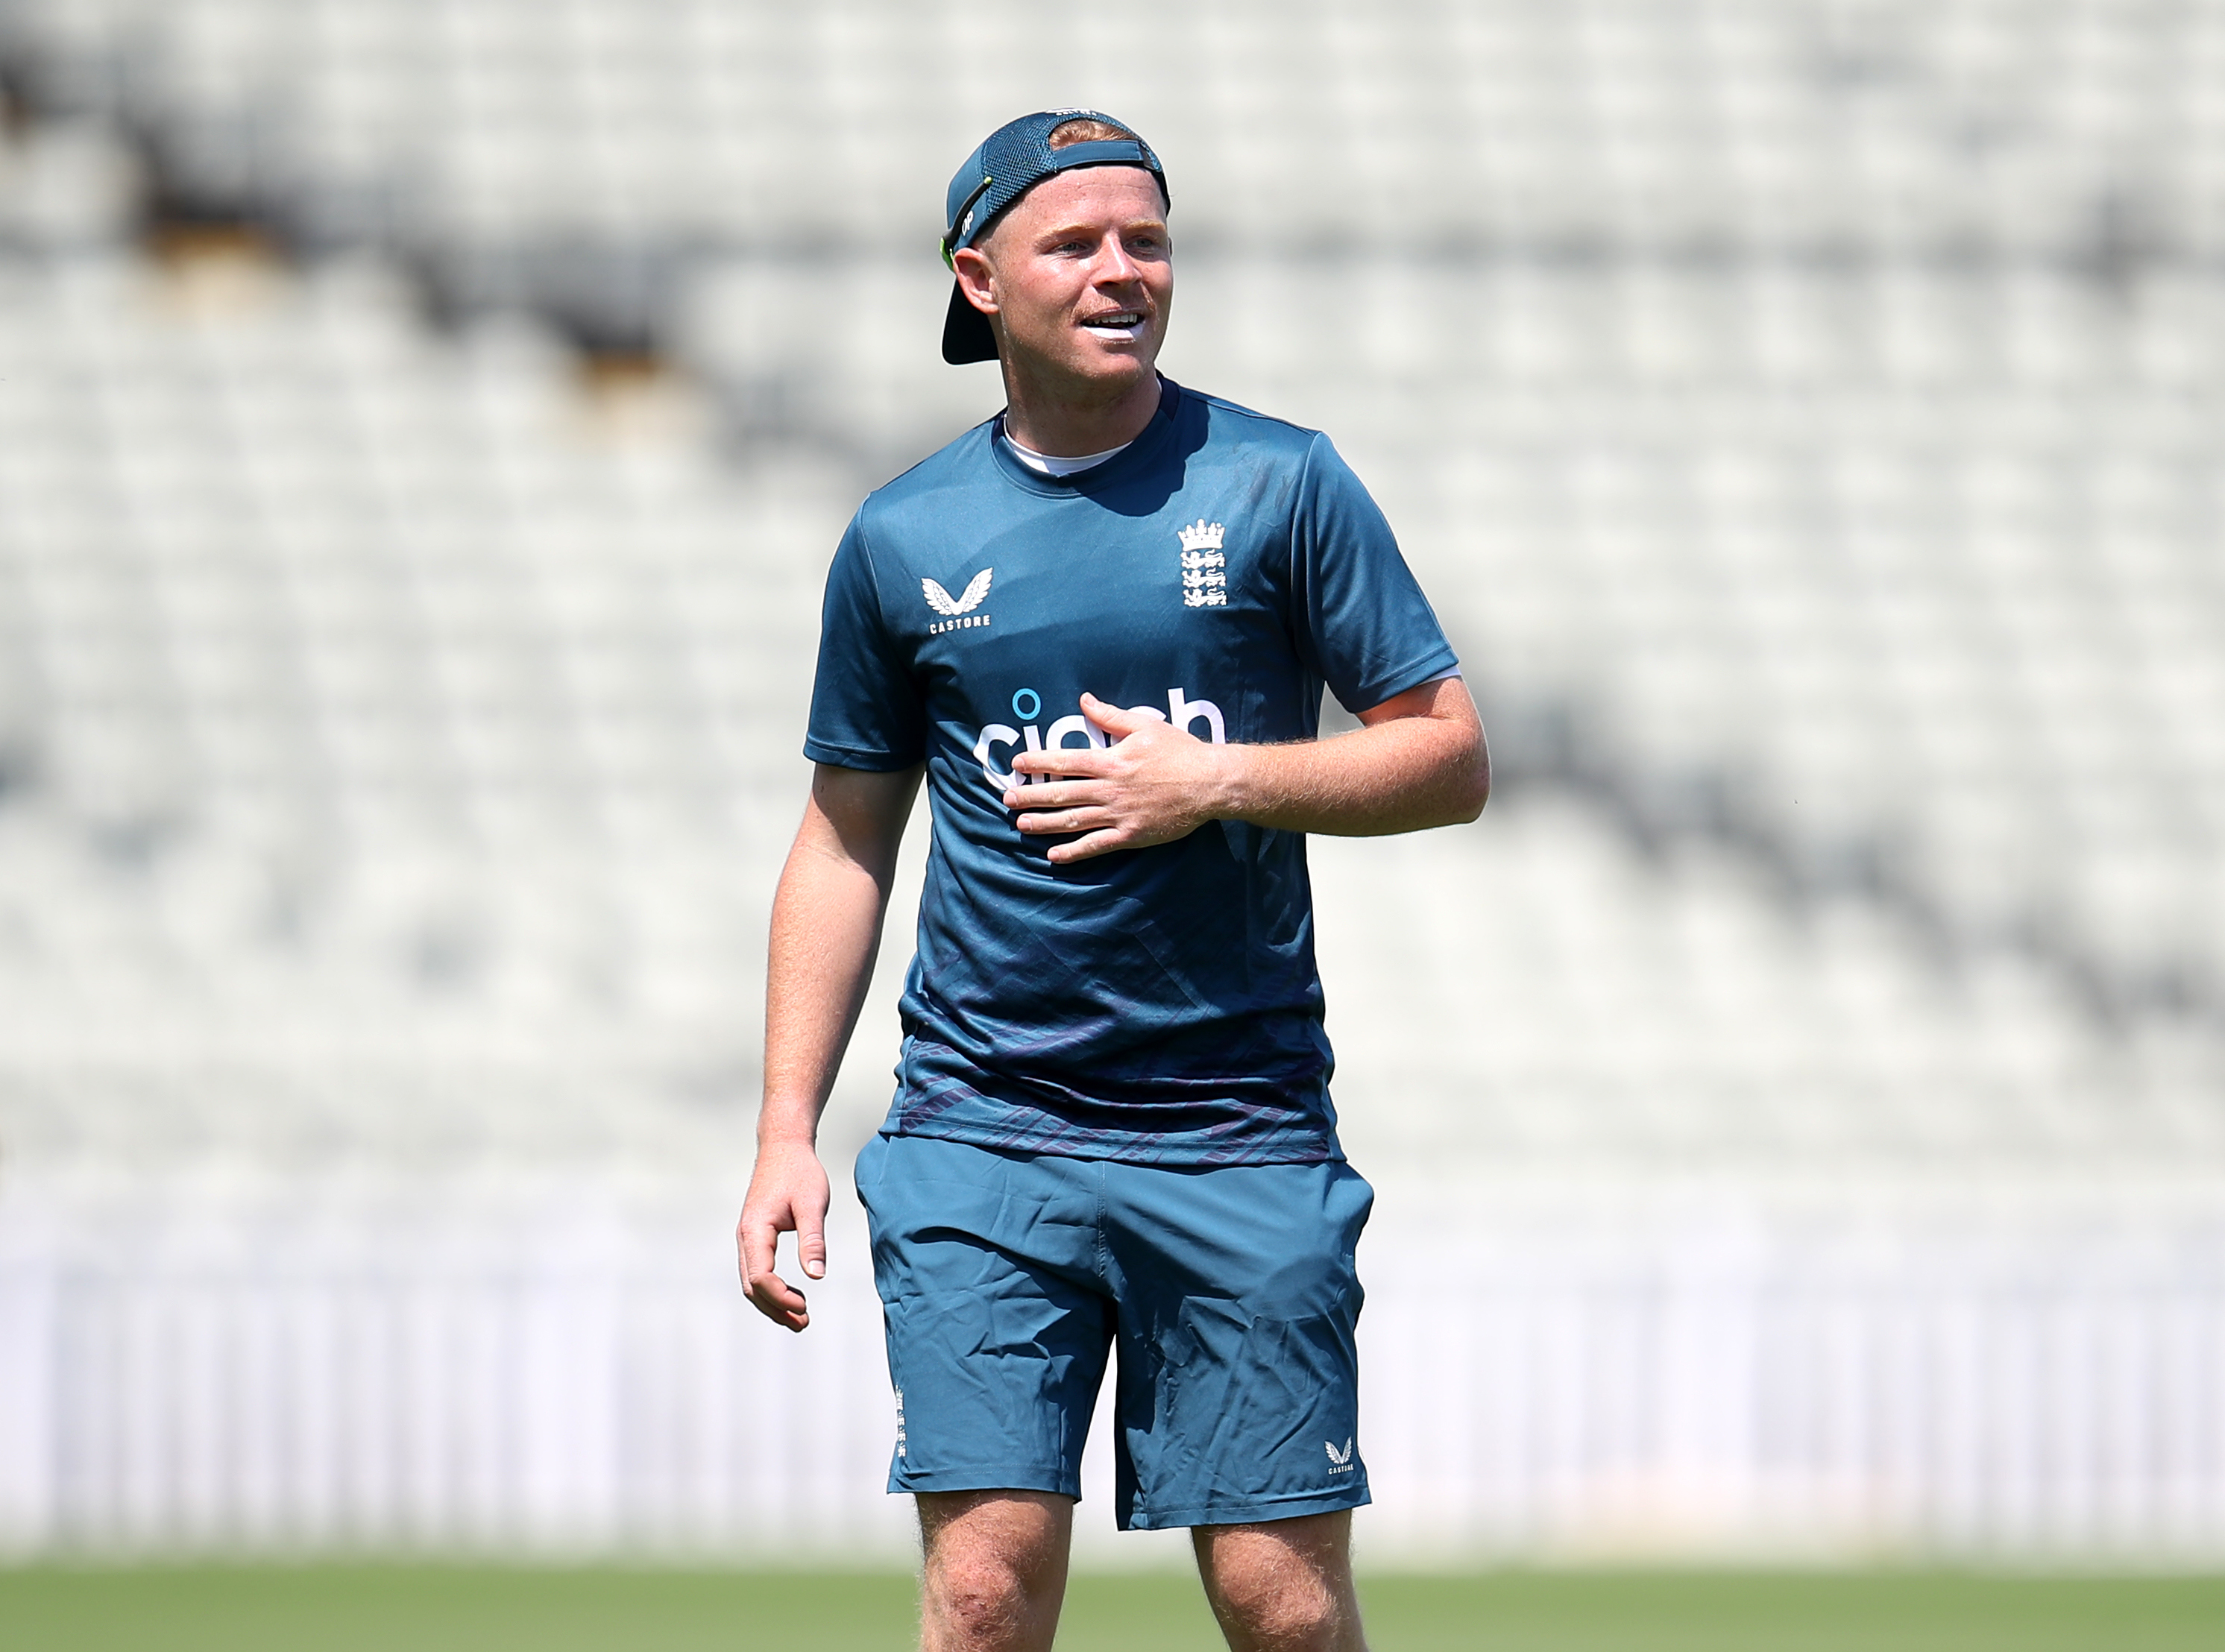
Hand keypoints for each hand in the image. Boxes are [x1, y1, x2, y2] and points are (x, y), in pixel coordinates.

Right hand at [736, 1138, 830, 1331]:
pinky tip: (792, 1295)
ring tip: (799, 1318)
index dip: (780, 1297)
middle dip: (775, 1308)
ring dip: (772, 1303)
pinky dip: (771, 1289)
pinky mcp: (755, 1236)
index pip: (760, 1277)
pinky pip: (757, 1271)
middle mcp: (745, 1237)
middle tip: (804, 1323)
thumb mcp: (812, 1204)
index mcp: (755, 1231)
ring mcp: (748, 1238)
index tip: (805, 1306)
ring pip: (751, 1282)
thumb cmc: (800, 1172)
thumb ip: (813, 1239)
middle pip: (751, 1286)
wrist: (784, 1146)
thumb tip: (816, 1275)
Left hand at [1005, 693, 1234, 863]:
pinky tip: (1053, 855)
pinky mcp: (1130, 835)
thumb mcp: (1145, 725)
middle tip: (1007, 800)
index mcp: (1110, 760)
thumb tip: (1084, 700)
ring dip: (1044, 823)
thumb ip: (1110, 715)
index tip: (1016, 765)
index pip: (1064, 761)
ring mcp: (1118, 814)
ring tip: (1021, 825)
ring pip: (1073, 820)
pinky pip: (1096, 845)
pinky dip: (1073, 852)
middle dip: (1031, 797)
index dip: (1037, 762)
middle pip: (1061, 793)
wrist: (1210, 783)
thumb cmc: (1180, 751)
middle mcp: (1109, 788)